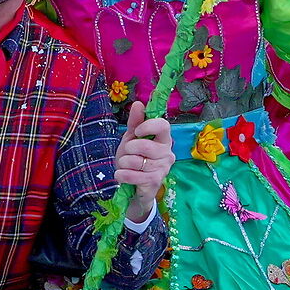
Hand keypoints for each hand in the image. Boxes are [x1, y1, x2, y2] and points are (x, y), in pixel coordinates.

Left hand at [114, 102, 173, 220]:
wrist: (132, 185)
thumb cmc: (134, 159)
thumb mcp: (132, 138)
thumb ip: (135, 122)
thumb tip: (138, 103)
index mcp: (164, 139)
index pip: (163, 126)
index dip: (148, 126)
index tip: (137, 131)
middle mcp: (167, 153)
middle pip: (146, 146)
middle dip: (129, 149)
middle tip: (127, 153)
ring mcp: (162, 169)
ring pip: (136, 161)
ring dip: (123, 163)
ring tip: (125, 166)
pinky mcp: (155, 183)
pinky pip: (134, 176)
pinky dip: (122, 175)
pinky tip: (121, 175)